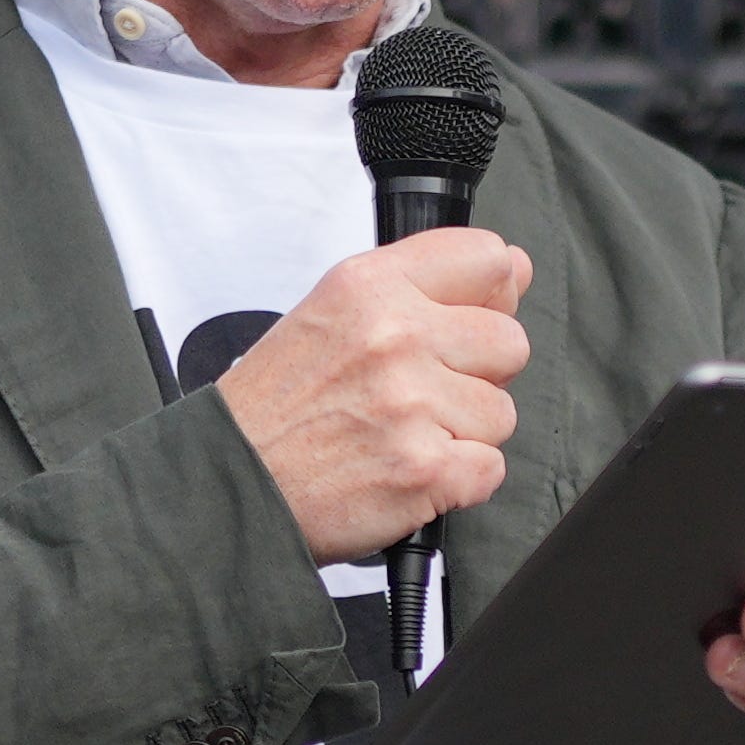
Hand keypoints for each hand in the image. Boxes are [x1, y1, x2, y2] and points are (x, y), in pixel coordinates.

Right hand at [218, 227, 530, 561]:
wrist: (229, 484)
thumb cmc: (276, 409)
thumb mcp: (333, 313)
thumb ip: (424, 285)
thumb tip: (515, 267)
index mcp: (370, 287)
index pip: (487, 260)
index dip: (492, 298)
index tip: (468, 322)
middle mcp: (395, 336)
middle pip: (509, 343)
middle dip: (478, 376)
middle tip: (419, 396)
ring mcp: (412, 405)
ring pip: (502, 413)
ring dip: (464, 434)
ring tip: (402, 437)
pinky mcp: (426, 469)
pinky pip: (491, 469)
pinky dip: (457, 482)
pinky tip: (407, 472)